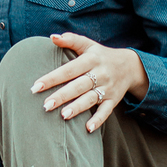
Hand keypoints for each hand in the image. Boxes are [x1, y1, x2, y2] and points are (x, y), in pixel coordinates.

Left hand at [30, 33, 147, 132]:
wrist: (130, 66)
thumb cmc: (101, 55)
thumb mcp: (88, 44)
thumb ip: (70, 40)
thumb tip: (52, 37)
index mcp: (91, 59)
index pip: (69, 69)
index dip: (52, 78)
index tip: (36, 86)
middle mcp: (100, 73)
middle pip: (78, 86)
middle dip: (62, 96)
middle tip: (45, 105)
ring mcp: (107, 88)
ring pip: (91, 99)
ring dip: (77, 108)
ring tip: (63, 116)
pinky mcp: (114, 100)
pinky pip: (106, 111)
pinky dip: (98, 120)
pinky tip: (88, 129)